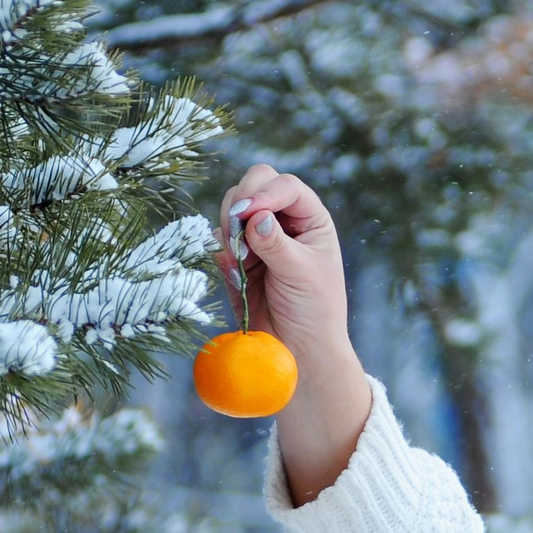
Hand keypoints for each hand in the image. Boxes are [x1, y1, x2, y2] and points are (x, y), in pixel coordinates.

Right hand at [217, 164, 348, 360]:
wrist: (297, 348)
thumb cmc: (313, 310)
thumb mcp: (301, 273)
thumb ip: (276, 243)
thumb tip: (255, 216)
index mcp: (310, 218)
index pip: (285, 186)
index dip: (265, 193)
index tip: (248, 212)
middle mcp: (284, 220)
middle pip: (254, 184)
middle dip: (241, 204)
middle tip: (237, 231)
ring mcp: (258, 236)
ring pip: (232, 207)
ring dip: (230, 229)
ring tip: (241, 262)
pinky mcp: (237, 256)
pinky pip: (219, 238)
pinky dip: (221, 252)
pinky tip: (236, 277)